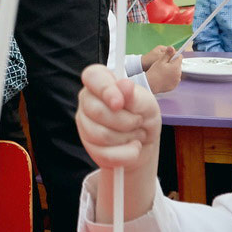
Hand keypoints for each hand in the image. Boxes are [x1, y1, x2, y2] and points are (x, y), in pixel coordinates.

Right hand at [75, 63, 161, 179]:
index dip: (106, 90)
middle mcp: (87, 100)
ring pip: (101, 135)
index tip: (119, 103)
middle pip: (97, 111)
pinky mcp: (89, 146)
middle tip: (138, 121)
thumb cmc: (143, 116)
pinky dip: (127, 153)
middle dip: (126, 121)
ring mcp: (85, 124)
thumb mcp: (147, 104)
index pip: (92, 77)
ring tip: (136, 134)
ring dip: (128, 137)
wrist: (145, 143)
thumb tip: (124, 85)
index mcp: (100, 81)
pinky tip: (132, 147)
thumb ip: (135, 96)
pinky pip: (106, 154)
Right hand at [141, 44, 182, 94]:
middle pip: (178, 65)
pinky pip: (175, 79)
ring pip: (177, 72)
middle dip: (173, 64)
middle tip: (164, 65)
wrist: (150, 84)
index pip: (180, 57)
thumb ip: (168, 54)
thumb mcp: (160, 61)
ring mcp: (177, 81)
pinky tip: (164, 78)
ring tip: (163, 72)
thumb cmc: (154, 72)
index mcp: (176, 66)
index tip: (169, 57)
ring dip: (172, 71)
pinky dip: (171, 78)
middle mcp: (179, 74)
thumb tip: (172, 47)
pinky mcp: (174, 86)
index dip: (174, 56)